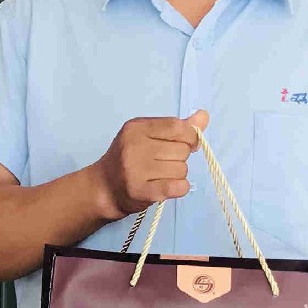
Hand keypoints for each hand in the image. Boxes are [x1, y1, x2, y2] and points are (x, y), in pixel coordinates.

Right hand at [92, 110, 208, 218]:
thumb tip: (204, 115)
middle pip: (183, 150)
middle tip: (163, 163)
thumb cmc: (129, 159)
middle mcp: (134, 146)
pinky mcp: (141, 191)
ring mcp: (136, 170)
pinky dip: (180, 188)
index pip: (178, 127)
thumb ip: (176, 127)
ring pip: (182, 169)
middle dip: (180, 158)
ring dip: (177, 175)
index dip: (190, 137)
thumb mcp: (147, 135)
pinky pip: (179, 187)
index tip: (184, 144)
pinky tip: (168, 187)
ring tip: (160, 176)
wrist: (103, 187)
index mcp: (136, 128)